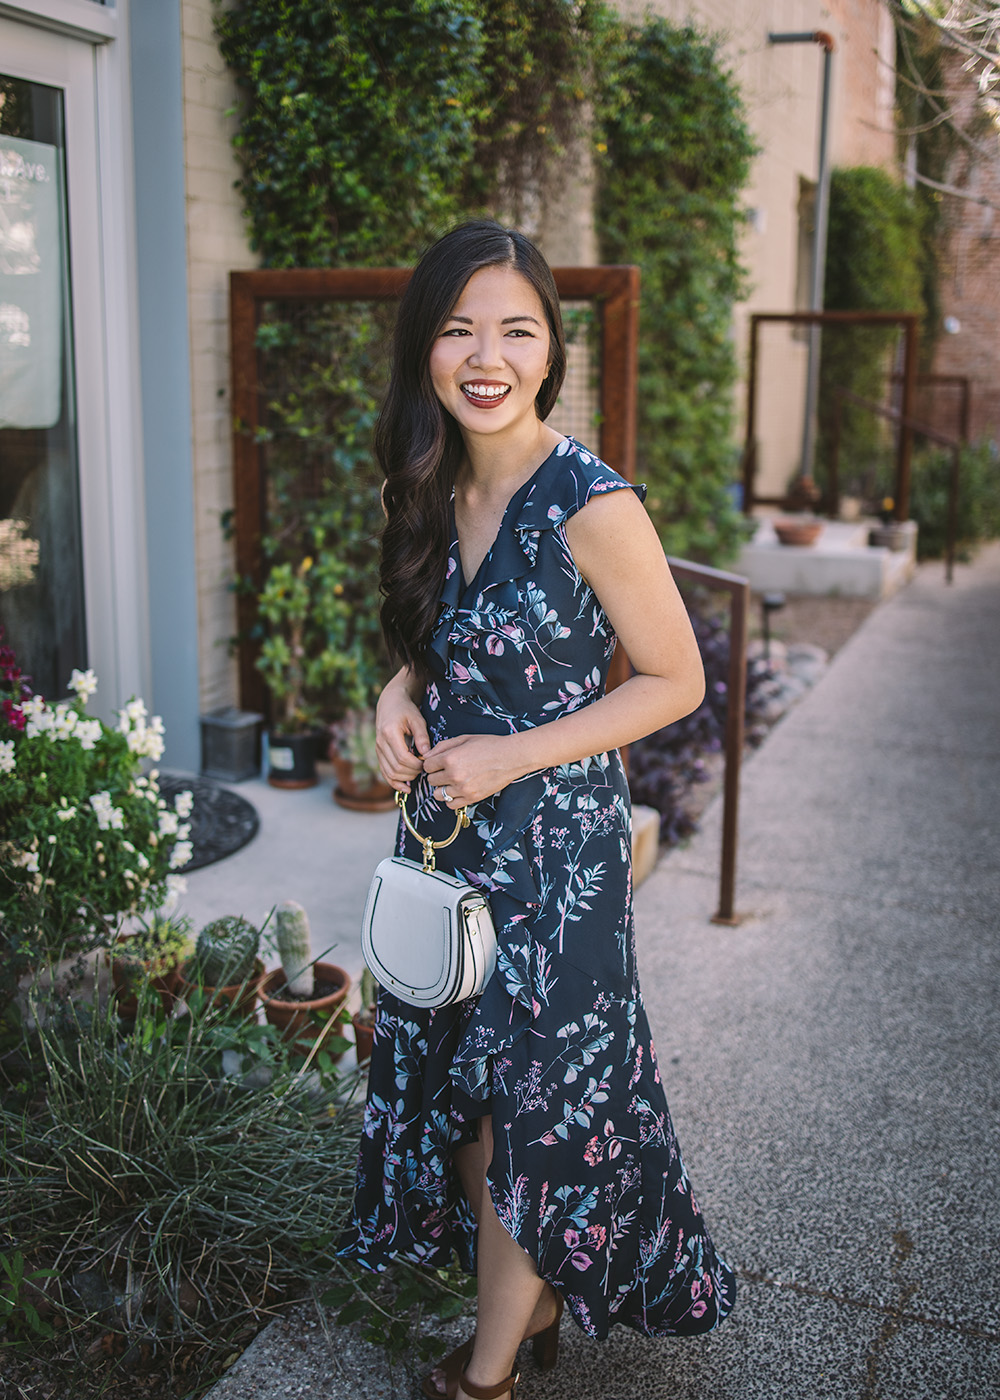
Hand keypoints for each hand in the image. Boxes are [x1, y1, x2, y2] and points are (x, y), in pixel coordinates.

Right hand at [374, 679, 430, 793]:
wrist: (390, 703)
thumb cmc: (406, 710)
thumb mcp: (417, 719)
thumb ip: (422, 737)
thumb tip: (427, 755)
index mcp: (390, 733)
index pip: (402, 758)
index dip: (416, 765)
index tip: (426, 764)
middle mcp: (380, 743)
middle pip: (396, 768)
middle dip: (412, 773)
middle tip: (424, 769)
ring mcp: (378, 749)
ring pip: (390, 773)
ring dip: (405, 778)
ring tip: (417, 774)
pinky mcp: (379, 754)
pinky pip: (385, 772)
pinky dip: (394, 782)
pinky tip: (405, 788)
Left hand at [422, 733, 521, 807]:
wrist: (511, 757)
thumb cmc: (489, 745)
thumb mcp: (463, 739)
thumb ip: (442, 747)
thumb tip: (426, 756)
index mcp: (450, 758)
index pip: (427, 766)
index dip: (432, 763)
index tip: (439, 762)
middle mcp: (454, 775)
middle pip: (431, 780)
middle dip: (437, 775)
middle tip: (447, 770)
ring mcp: (463, 789)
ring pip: (438, 795)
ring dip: (442, 788)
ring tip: (452, 781)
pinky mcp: (472, 798)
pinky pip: (451, 805)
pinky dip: (451, 799)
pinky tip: (458, 790)